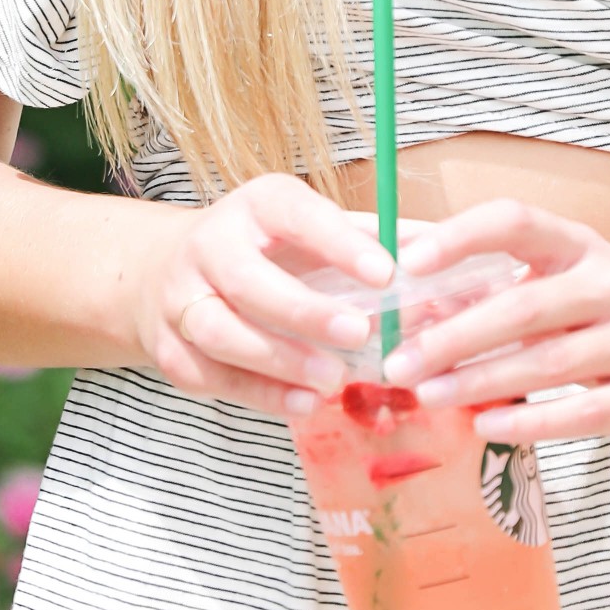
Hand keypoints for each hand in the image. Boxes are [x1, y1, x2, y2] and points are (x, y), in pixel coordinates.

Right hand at [132, 178, 393, 419]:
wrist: (169, 272)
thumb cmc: (266, 250)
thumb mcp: (310, 228)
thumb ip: (369, 240)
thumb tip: (440, 253)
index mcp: (255, 207)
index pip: (295, 215)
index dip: (339, 244)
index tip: (386, 272)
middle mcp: (210, 246)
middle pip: (249, 281)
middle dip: (305, 311)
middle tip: (359, 334)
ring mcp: (182, 299)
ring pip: (222, 332)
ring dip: (281, 360)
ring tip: (333, 378)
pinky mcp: (171, 348)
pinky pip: (214, 376)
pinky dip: (261, 394)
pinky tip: (304, 402)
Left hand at [387, 202, 609, 455]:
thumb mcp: (567, 293)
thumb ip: (498, 294)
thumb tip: (408, 301)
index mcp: (581, 249)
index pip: (516, 222)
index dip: (461, 237)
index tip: (408, 265)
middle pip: (524, 304)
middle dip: (453, 335)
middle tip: (398, 362)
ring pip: (549, 360)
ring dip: (481, 380)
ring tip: (428, 396)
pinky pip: (586, 410)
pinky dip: (532, 420)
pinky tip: (487, 426)